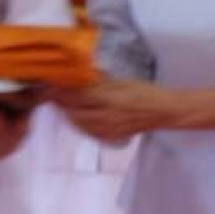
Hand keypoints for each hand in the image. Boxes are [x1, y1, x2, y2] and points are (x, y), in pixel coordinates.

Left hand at [53, 79, 176, 142]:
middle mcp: (108, 117)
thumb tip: (75, 76)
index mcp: (111, 99)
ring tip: (64, 102)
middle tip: (53, 93)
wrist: (163, 112)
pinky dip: (78, 122)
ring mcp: (108, 129)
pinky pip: (87, 131)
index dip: (61, 91)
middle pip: (74, 111)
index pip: (78, 96)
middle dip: (61, 102)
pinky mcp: (110, 137)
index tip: (51, 84)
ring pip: (78, 123)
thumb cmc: (144, 92)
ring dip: (68, 112)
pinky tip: (77, 114)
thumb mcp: (120, 81)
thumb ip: (97, 82)